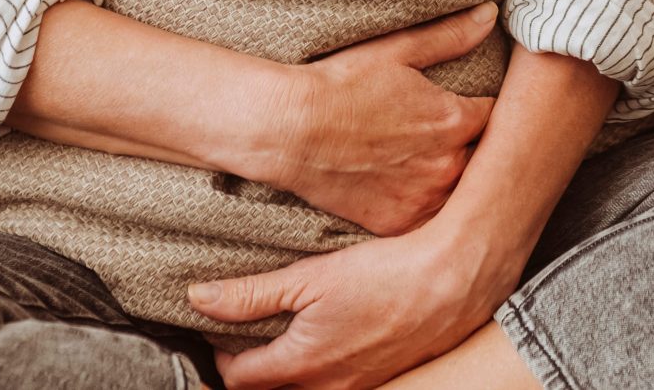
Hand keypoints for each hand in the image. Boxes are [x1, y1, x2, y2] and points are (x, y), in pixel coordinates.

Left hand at [190, 213, 524, 389]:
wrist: (453, 280)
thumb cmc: (386, 274)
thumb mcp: (311, 277)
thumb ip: (251, 294)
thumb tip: (199, 299)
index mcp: (302, 365)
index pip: (239, 379)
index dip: (222, 354)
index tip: (223, 328)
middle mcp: (328, 389)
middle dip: (254, 368)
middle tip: (250, 332)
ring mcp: (359, 388)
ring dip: (290, 369)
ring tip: (290, 331)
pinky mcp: (384, 379)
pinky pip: (339, 384)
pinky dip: (324, 366)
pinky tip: (333, 332)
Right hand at [263, 2, 501, 236]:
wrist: (290, 131)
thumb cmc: (341, 85)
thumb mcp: (398, 51)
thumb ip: (450, 36)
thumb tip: (491, 15)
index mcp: (454, 119)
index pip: (500, 117)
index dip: (492, 110)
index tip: (482, 107)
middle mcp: (447, 165)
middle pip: (486, 160)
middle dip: (480, 147)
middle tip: (461, 137)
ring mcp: (423, 199)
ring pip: (462, 194)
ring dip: (459, 182)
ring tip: (439, 166)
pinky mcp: (399, 224)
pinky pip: (432, 222)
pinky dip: (430, 208)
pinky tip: (418, 192)